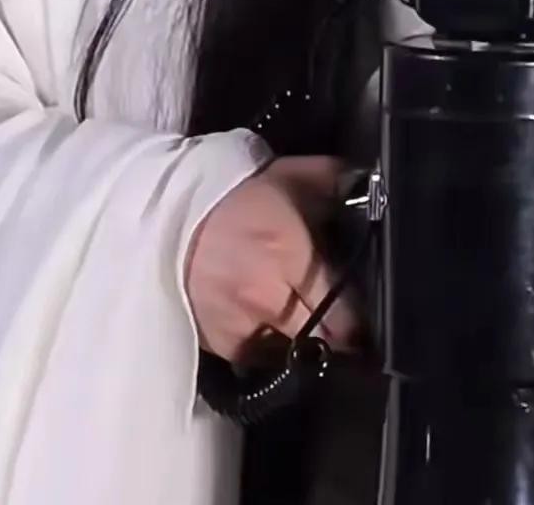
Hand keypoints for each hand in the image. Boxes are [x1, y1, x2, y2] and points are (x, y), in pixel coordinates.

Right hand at [185, 155, 358, 363]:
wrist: (165, 217)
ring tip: (303, 319)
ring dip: (302, 342)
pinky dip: (269, 344)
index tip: (367, 320)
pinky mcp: (220, 345)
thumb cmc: (234, 195)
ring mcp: (242, 329)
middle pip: (322, 342)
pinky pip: (259, 357)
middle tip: (343, 324)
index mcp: (291, 257)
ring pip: (292, 354)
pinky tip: (270, 322)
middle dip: (337, 336)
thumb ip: (334, 182)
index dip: (361, 321)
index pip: (343, 312)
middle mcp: (269, 301)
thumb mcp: (289, 176)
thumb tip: (368, 183)